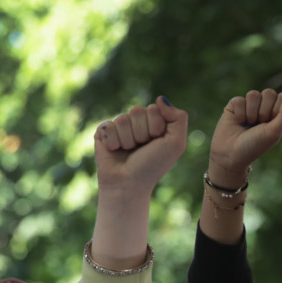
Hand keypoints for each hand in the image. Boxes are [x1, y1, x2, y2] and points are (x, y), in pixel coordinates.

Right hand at [91, 96, 187, 267]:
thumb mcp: (176, 144)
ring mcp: (120, 126)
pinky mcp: (103, 132)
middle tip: (141, 148)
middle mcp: (137, 122)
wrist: (129, 184)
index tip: (156, 143)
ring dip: (128, 140)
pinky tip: (115, 150)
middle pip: (137, 111)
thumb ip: (178, 118)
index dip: (155, 127)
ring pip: (122, 119)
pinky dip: (113, 142)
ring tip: (129, 151)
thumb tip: (160, 99)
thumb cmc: (153, 165)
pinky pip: (107, 126)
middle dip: (141, 133)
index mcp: (155, 122)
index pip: (153, 109)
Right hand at [206, 89, 281, 186]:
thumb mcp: (274, 132)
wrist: (232, 154)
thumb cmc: (256, 146)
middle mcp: (263, 107)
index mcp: (276, 114)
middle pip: (269, 93)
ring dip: (251, 113)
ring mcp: (249, 105)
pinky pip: (240, 100)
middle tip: (259, 125)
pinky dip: (240, 113)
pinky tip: (238, 122)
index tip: (271, 123)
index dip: (277, 108)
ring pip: (253, 94)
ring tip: (249, 124)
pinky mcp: (234, 105)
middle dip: (264, 111)